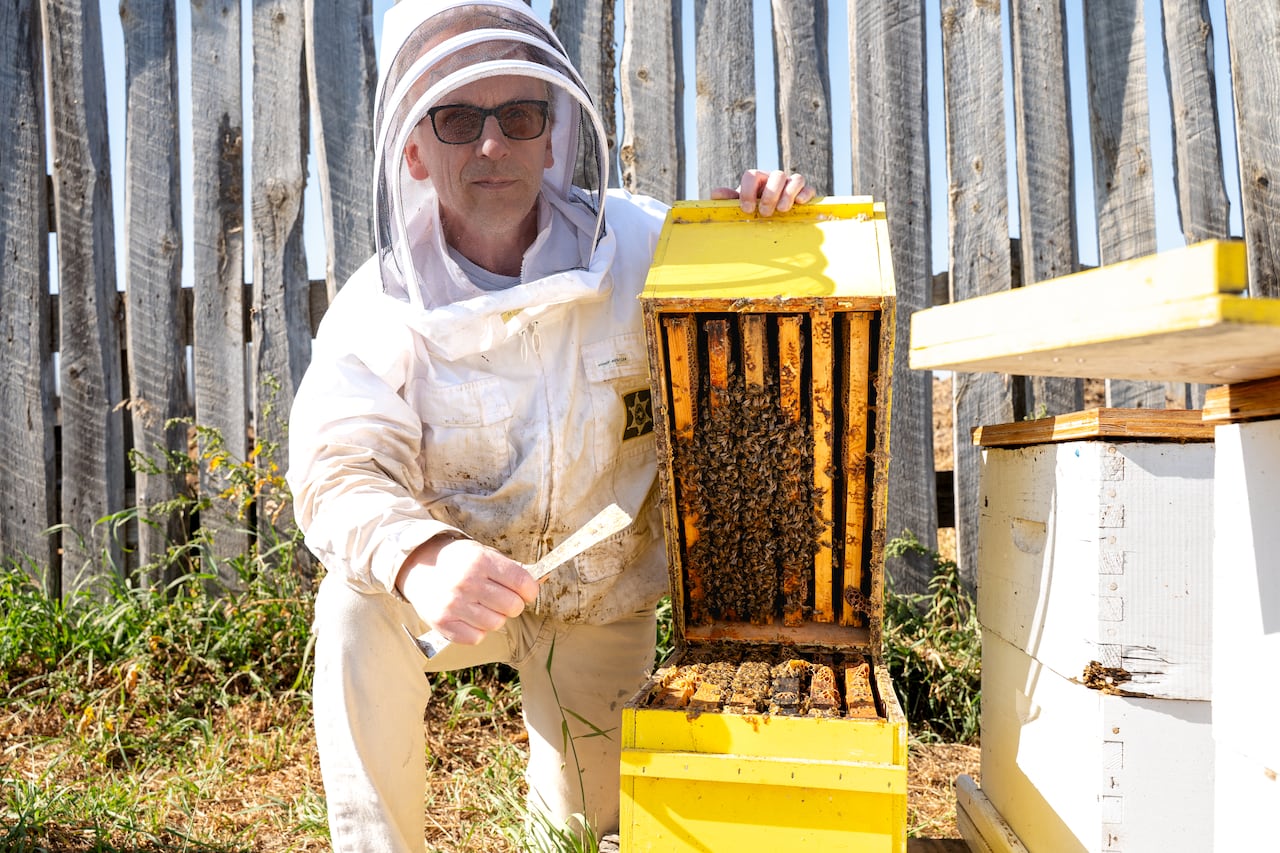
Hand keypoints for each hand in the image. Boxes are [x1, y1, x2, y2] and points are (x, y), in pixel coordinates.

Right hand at [396, 535, 539, 644]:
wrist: (418, 567)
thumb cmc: (459, 561)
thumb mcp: (484, 554)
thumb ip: (512, 569)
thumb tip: (544, 578)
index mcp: (481, 561)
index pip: (522, 582)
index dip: (530, 591)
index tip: (527, 592)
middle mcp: (467, 582)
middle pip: (512, 607)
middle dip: (513, 605)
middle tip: (503, 600)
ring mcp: (453, 604)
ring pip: (496, 624)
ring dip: (495, 618)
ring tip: (483, 606)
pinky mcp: (442, 622)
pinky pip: (476, 638)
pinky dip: (478, 631)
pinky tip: (470, 617)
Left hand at [710, 169, 816, 215]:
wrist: (768, 214)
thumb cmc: (753, 208)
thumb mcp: (739, 204)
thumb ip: (728, 199)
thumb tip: (715, 193)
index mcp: (757, 179)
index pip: (752, 176)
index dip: (748, 191)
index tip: (748, 209)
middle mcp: (774, 179)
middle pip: (776, 175)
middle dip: (771, 194)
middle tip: (765, 212)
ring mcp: (790, 184)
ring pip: (796, 178)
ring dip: (789, 193)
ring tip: (782, 210)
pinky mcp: (804, 193)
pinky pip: (809, 188)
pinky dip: (806, 193)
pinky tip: (799, 203)